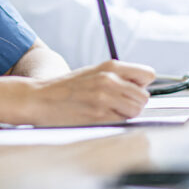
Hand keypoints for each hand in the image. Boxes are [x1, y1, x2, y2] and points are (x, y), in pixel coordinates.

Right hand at [29, 60, 154, 124]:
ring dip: (126, 114)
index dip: (141, 84)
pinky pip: (122, 121)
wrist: (40, 98)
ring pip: (136, 110)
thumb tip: (142, 87)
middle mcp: (109, 80)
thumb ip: (118, 76)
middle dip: (134, 102)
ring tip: (107, 111)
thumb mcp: (94, 72)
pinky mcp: (99, 116)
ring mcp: (104, 99)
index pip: (148, 74)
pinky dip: (115, 122)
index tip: (131, 90)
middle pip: (144, 96)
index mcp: (110, 66)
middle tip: (116, 104)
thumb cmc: (67, 88)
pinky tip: (100, 118)